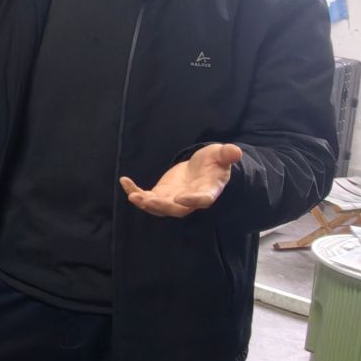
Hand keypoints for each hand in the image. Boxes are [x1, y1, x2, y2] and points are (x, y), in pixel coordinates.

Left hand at [121, 143, 243, 217]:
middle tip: (148, 201)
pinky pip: (146, 197)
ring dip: (145, 203)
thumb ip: (226, 155)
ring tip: (133, 196)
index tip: (181, 198)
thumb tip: (236, 151)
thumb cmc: (213, 162)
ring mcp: (173, 200)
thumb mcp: (220, 155)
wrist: (201, 169)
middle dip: (162, 206)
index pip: (202, 200)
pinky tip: (124, 181)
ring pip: (159, 207)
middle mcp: (189, 201)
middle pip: (176, 209)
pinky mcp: (160, 195)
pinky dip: (134, 191)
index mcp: (207, 192)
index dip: (192, 200)